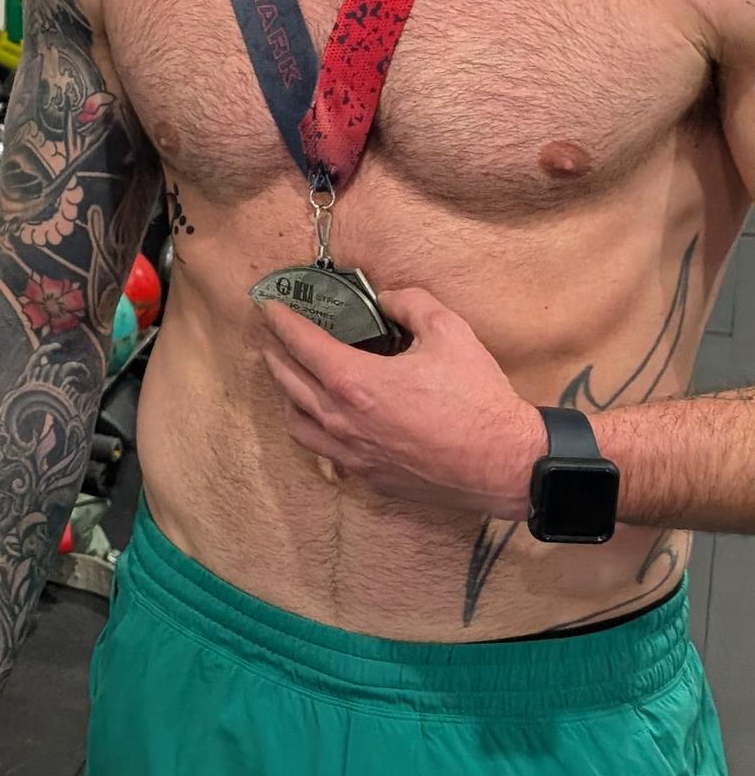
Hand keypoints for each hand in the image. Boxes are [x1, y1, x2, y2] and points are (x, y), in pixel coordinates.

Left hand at [258, 285, 544, 518]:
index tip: (268, 307)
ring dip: (287, 397)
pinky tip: (326, 421)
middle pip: (289, 384)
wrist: (506, 464)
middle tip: (271, 337)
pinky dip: (316, 430)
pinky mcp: (369, 478)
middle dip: (276, 355)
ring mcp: (353, 454)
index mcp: (355, 383)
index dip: (281, 322)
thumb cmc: (478, 400)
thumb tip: (386, 297)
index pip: (302, 344)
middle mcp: (343, 421)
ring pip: (299, 425)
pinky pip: (326, 452)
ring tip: (290, 379)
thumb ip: (410, 303)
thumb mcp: (449, 332)